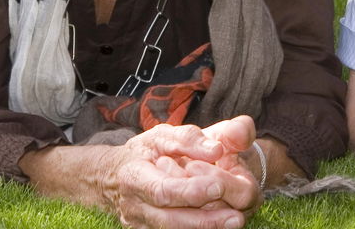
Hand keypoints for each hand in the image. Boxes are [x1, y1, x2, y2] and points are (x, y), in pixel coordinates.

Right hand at [103, 119, 261, 228]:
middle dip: (203, 220)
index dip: (189, 191)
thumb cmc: (146, 151)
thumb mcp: (163, 135)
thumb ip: (190, 139)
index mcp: (134, 177)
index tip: (218, 186)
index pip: (162, 190)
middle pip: (169, 220)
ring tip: (234, 222)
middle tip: (236, 217)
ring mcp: (141, 224)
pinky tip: (219, 226)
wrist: (118, 174)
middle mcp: (134, 207)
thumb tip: (216, 149)